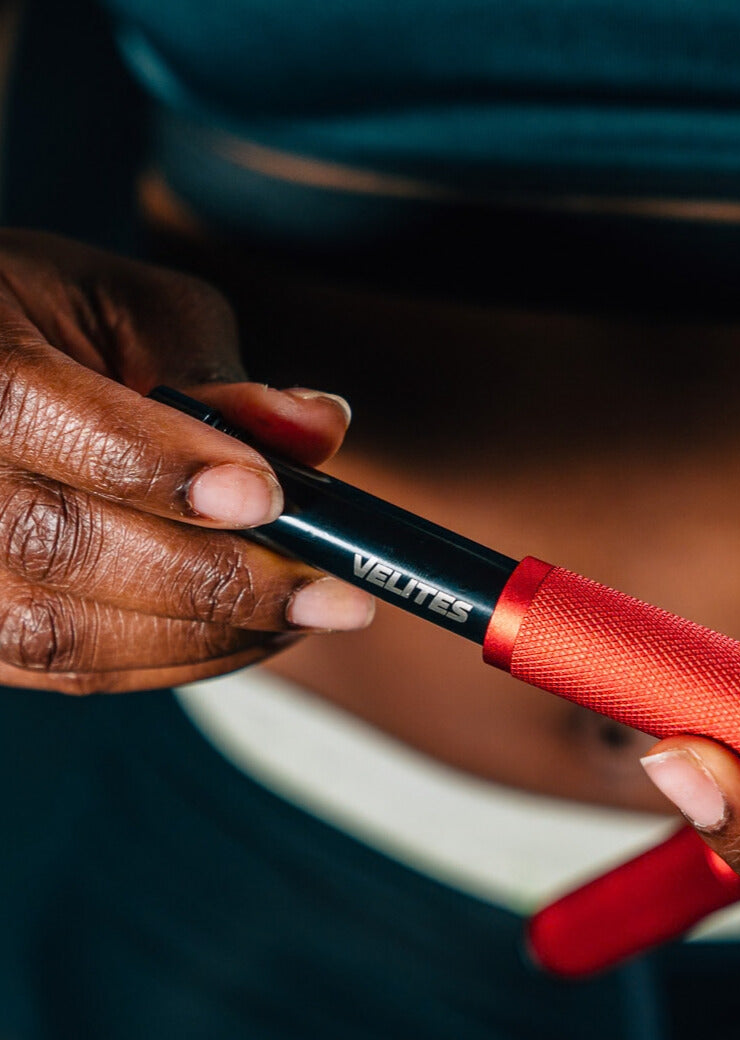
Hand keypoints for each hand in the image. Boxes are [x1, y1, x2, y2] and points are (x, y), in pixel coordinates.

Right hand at [0, 230, 374, 694]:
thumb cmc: (45, 326)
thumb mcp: (127, 309)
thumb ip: (215, 371)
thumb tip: (318, 428)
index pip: (48, 422)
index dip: (163, 467)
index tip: (270, 494)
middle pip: (62, 546)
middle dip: (218, 577)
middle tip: (334, 590)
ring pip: (69, 631)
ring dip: (213, 633)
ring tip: (311, 610)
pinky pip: (77, 670)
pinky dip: (182, 657)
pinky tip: (254, 630)